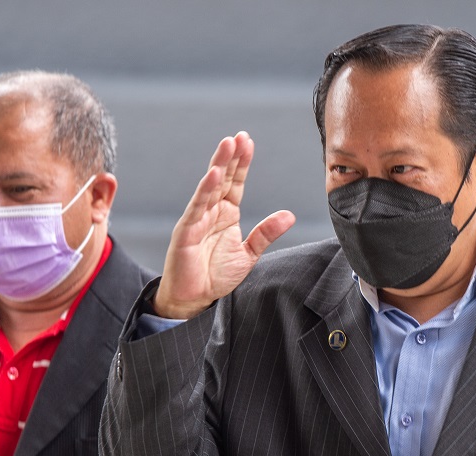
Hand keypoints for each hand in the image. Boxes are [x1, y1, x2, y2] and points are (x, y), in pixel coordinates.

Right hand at [154, 131, 294, 318]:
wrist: (195, 299)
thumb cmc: (216, 275)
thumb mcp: (248, 254)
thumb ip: (266, 233)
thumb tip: (289, 215)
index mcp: (226, 213)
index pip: (236, 182)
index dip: (242, 163)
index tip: (248, 142)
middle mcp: (211, 211)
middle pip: (223, 178)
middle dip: (231, 156)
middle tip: (239, 136)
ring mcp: (197, 219)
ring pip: (209, 186)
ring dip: (218, 165)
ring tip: (228, 144)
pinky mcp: (186, 231)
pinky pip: (197, 207)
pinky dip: (205, 190)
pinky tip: (214, 174)